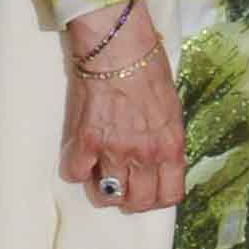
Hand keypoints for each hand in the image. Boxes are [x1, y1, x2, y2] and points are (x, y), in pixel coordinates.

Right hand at [57, 6, 187, 213]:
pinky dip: (77, 169)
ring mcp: (114, 150)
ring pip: (107, 195)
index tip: (149, 192)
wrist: (119, 47)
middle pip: (138, 202)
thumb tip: (159, 160)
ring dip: (103, 189)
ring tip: (100, 175)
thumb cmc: (149, 69)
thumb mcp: (172, 108)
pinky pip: (76, 173)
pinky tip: (81, 157)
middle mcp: (145, 154)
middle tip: (123, 187)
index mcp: (171, 146)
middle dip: (130, 200)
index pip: (170, 195)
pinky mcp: (86, 141)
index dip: (158, 199)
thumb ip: (166, 139)